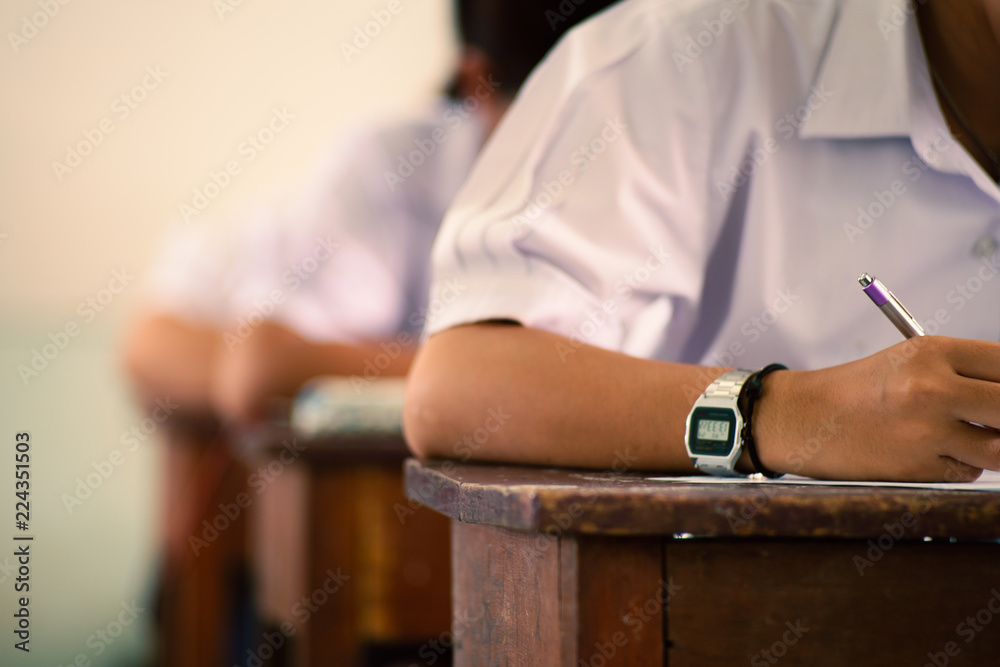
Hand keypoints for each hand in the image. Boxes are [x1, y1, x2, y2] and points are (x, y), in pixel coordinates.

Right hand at [754, 336, 999, 481]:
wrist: (803, 419)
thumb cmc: (857, 389)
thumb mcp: (909, 362)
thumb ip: (964, 373)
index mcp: (931, 352)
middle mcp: (932, 388)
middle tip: (993, 419)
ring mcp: (927, 431)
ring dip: (992, 445)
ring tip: (965, 434)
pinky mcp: (919, 466)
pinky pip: (968, 470)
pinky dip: (959, 463)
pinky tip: (929, 450)